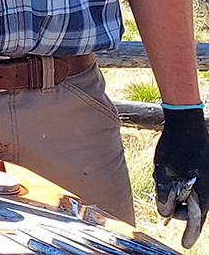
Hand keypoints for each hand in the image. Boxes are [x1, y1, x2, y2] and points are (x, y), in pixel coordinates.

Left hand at [154, 107, 208, 247]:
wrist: (186, 124)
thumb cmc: (174, 147)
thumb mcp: (163, 173)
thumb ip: (164, 196)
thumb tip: (164, 213)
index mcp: (201, 194)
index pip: (194, 221)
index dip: (189, 234)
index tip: (185, 245)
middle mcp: (206, 191)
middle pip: (188, 210)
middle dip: (173, 206)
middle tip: (161, 190)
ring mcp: (204, 182)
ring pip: (187, 198)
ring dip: (174, 193)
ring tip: (163, 173)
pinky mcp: (200, 175)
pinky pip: (189, 187)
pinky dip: (178, 185)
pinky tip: (168, 170)